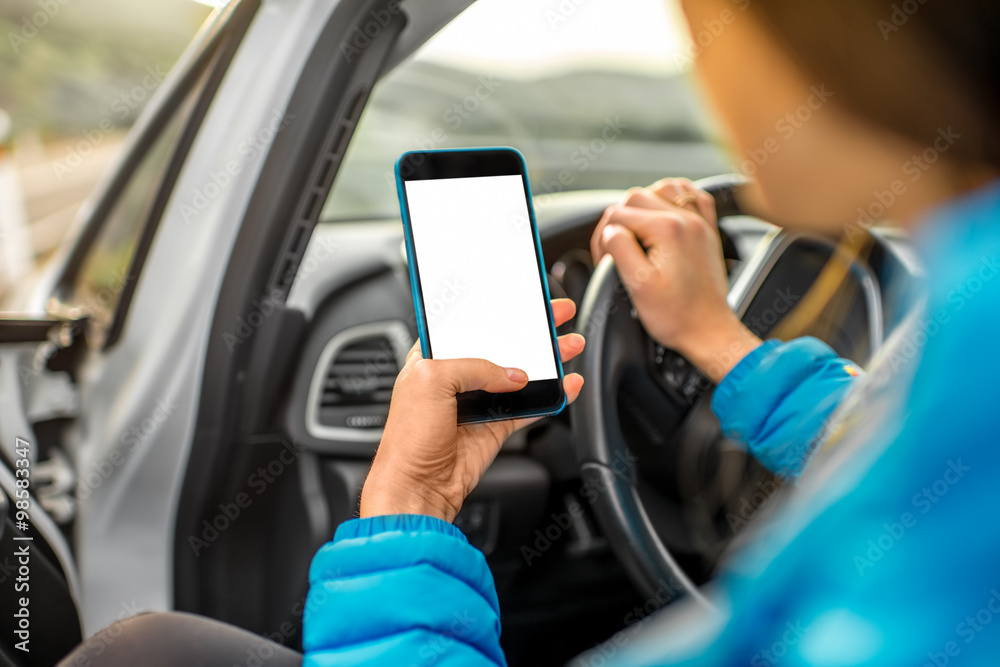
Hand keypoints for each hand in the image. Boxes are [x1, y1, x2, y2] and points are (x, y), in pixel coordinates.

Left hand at [359, 299, 584, 522]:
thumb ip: (474, 367)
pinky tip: (567, 385)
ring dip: (547, 361)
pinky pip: (529, 407)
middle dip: (531, 331)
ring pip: (521, 375)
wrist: (418, 488)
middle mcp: (456, 378)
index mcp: (433, 359)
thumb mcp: (432, 381)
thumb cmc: (407, 438)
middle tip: (557, 315)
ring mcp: (478, 403)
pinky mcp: (495, 427)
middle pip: (502, 347)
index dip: (494, 312)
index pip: (468, 326)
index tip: (520, 300)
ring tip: (570, 345)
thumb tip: (512, 375)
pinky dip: (551, 396)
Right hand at [591, 178, 760, 382]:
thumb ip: (619, 247)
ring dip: (644, 203)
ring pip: (663, 189)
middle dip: (618, 219)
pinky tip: (665, 212)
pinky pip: (693, 197)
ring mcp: (699, 223)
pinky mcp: (706, 232)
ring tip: (635, 228)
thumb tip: (611, 230)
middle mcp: (686, 219)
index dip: (603, 236)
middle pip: (637, 197)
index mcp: (668, 229)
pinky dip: (675, 198)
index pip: (618, 214)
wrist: (709, 331)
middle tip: (614, 248)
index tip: (605, 260)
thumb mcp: (637, 284)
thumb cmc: (676, 315)